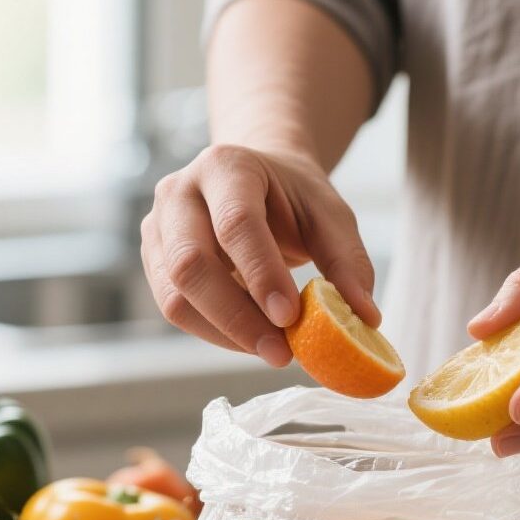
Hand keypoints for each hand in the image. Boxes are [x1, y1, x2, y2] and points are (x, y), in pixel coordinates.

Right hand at [140, 144, 379, 365]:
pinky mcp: (154, 262)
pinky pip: (175, 309)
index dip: (261, 275)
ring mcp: (157, 228)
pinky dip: (214, 334)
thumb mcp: (330, 216)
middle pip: (190, 264)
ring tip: (272, 349)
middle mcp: (179, 192)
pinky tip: (251, 338)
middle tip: (281, 353)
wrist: (256, 184)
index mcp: (226, 166)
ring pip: (174, 296)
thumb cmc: (292, 198)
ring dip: (224, 334)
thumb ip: (348, 262)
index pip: (235, 224)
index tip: (291, 318)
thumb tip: (365, 318)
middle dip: (236, 317)